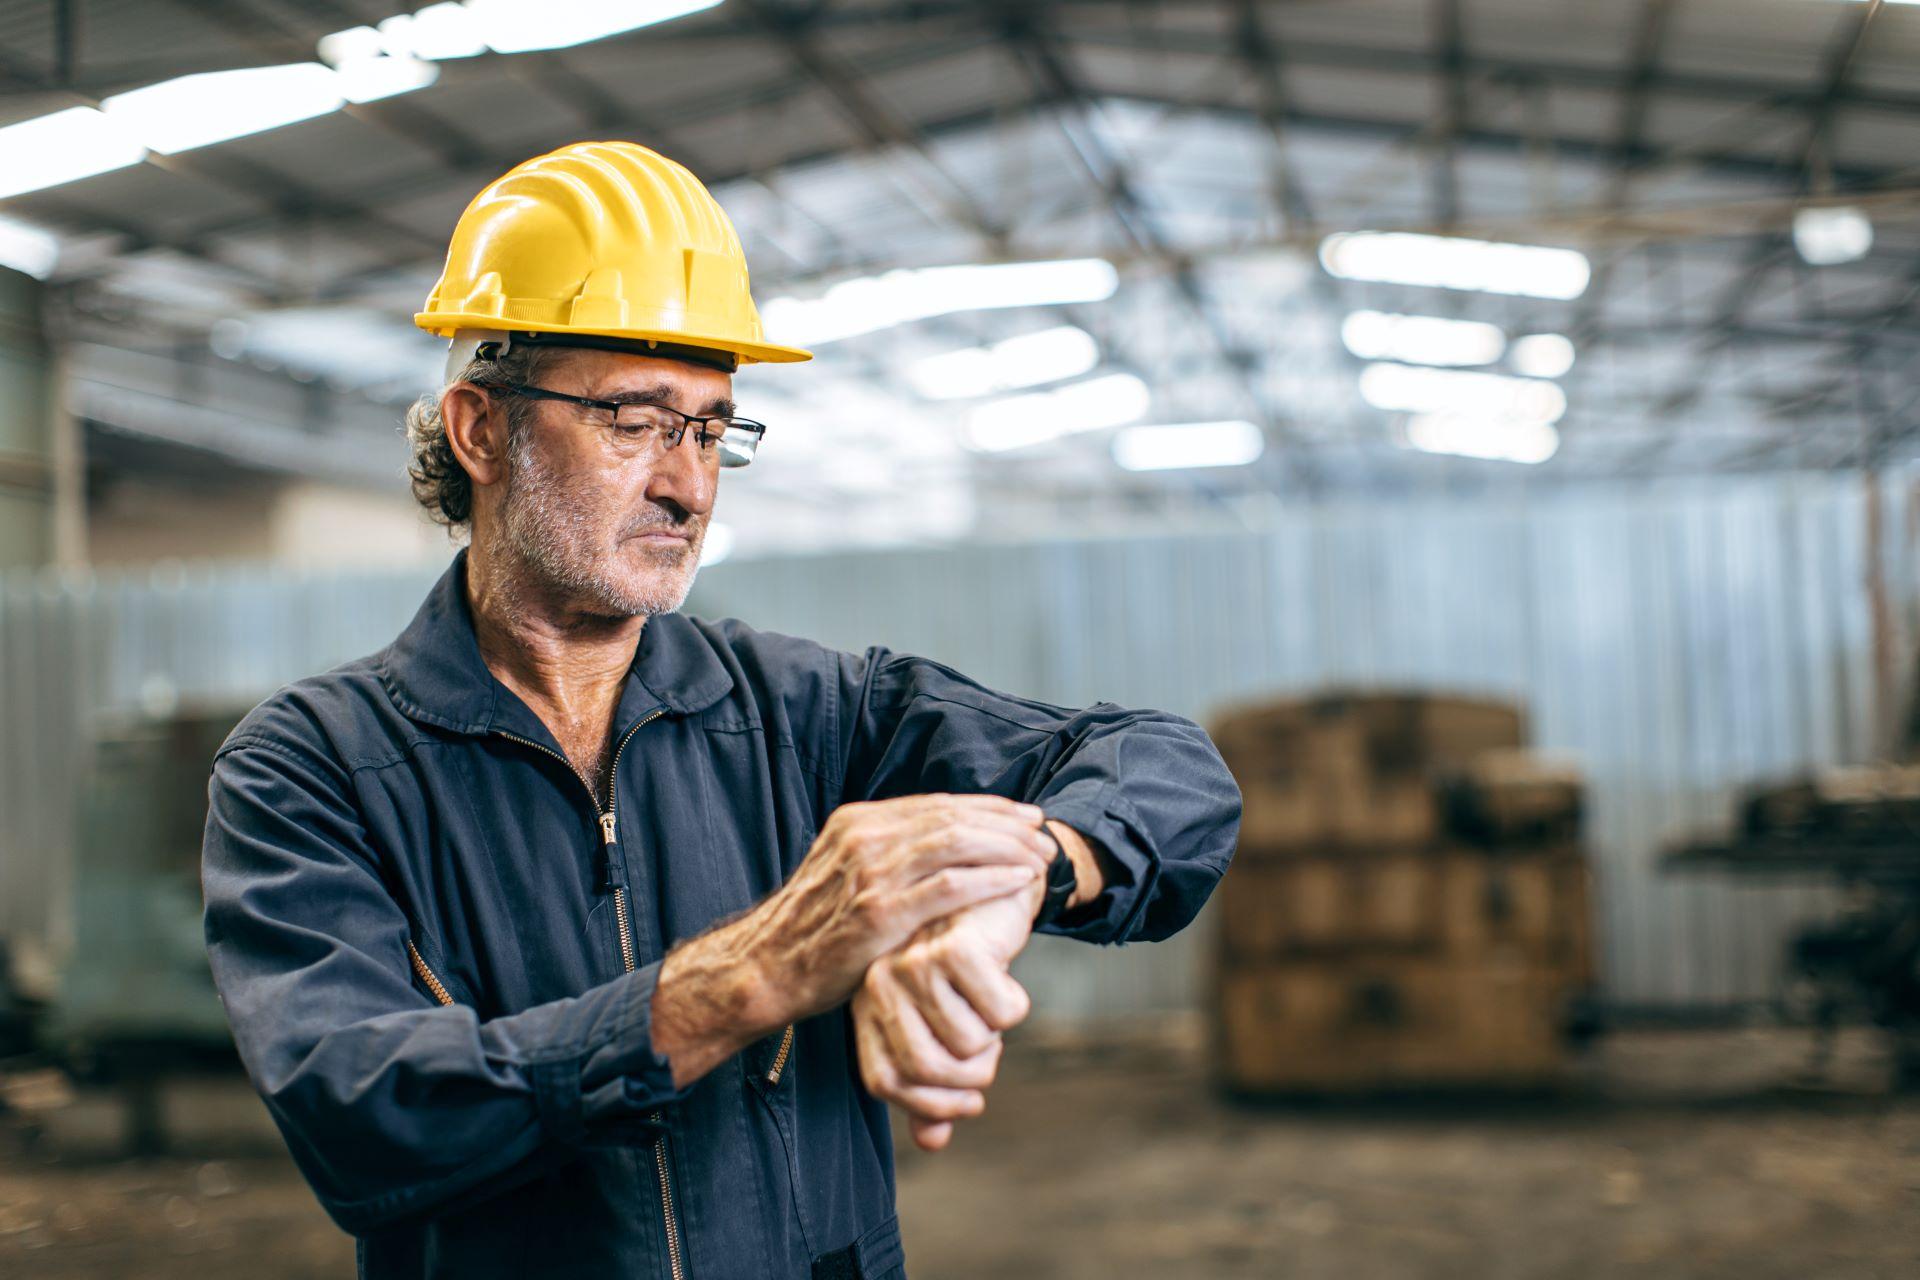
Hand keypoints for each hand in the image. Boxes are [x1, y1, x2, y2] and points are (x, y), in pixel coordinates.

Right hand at [733, 793, 1052, 1025]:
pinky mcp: (879, 913)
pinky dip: (990, 880)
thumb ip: (888, 853)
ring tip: (1038, 860)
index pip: (939, 805)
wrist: (768, 968)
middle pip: (953, 818)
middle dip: (1006, 826)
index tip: (1025, 818)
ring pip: (956, 844)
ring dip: (1006, 849)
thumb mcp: (844, 871)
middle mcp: (864, 838)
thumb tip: (943, 844)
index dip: (989, 809)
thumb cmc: (815, 928)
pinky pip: (949, 887)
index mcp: (859, 822)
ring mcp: (870, 873)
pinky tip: (1017, 882)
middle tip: (1042, 839)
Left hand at [851, 870, 1045, 1150]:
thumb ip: (931, 1085)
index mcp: (867, 1004)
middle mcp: (879, 983)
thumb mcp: (943, 1025)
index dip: (929, 1104)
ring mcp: (914, 962)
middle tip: (990, 1049)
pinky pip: (1000, 1014)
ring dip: (996, 1035)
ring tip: (992, 1001)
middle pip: (926, 1071)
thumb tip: (933, 1141)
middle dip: (973, 1076)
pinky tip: (1005, 972)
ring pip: (969, 1045)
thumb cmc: (964, 965)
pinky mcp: (956, 947)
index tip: (967, 1100)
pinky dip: (1014, 1006)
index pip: (883, 1082)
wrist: (993, 890)